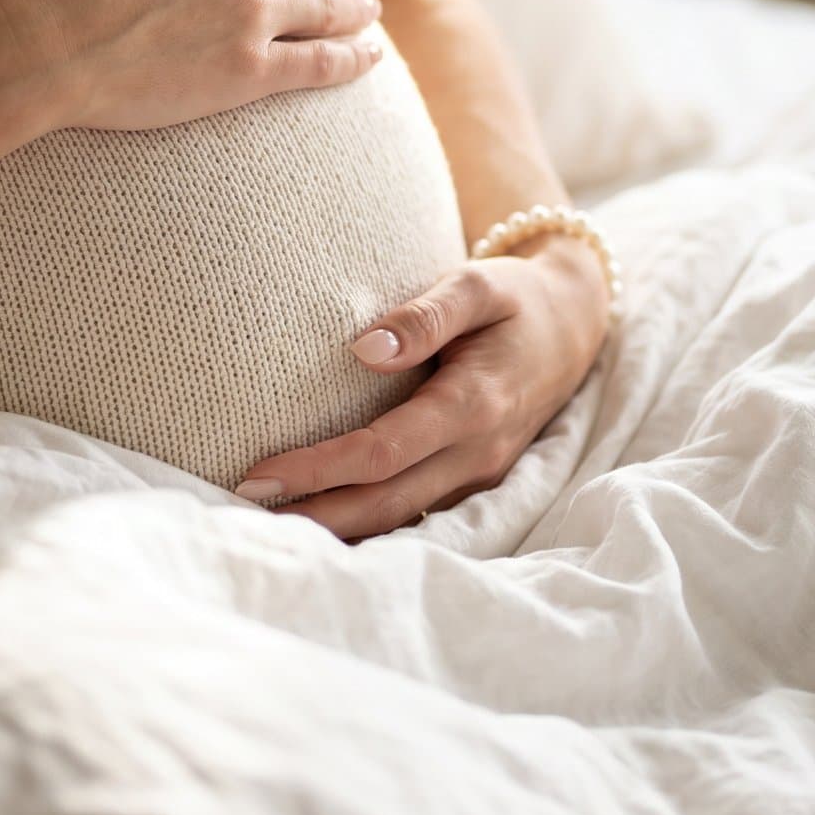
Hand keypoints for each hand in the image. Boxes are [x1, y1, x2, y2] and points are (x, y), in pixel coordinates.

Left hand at [234, 238, 613, 540]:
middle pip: (386, 504)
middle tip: (241, 515)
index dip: (320, 468)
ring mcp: (480, 475)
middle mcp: (478, 453)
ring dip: (337, 530)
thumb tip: (363, 348)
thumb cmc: (515, 298)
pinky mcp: (474, 481)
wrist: (574, 325)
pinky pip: (415, 514)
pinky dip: (366, 523)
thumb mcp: (477, 284)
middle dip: (314, 516)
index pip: (384, 452)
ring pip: (401, 520)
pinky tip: (319, 521)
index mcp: (474, 405)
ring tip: (267, 527)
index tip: (259, 471)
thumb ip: (425, 315)